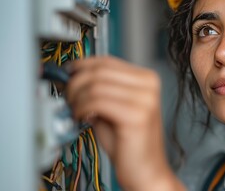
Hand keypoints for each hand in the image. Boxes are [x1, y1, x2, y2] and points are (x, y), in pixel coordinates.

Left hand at [66, 56, 182, 189]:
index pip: (107, 61)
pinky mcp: (136, 115)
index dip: (82, 65)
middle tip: (67, 97)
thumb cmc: (129, 142)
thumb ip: (98, 90)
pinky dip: (82, 108)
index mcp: (147, 79)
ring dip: (77, 98)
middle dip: (75, 83)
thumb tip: (72, 76)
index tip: (67, 73)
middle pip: (99, 71)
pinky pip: (97, 101)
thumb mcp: (112, 108)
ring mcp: (145, 100)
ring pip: (95, 85)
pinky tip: (82, 118)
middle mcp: (149, 85)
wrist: (146, 170)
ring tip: (75, 111)